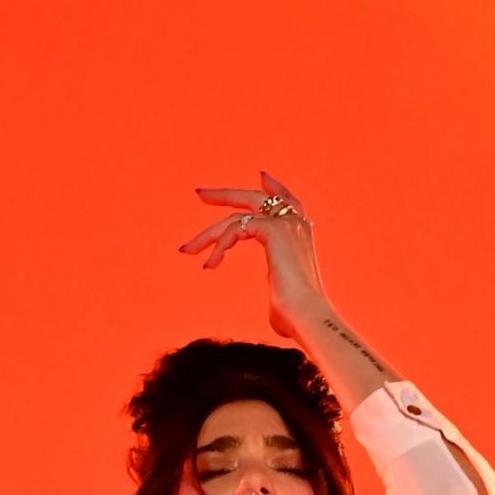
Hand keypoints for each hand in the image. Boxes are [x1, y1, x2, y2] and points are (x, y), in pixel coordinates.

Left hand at [179, 170, 328, 337]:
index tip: (261, 177)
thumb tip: (278, 311)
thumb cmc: (296, 318)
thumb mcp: (284, 299)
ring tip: (187, 249)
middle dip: (225, 195)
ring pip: (237, 217)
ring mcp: (285, 223)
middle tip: (200, 193)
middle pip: (255, 198)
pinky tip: (210, 265)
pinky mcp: (273, 229)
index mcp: (301, 235)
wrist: (307, 315)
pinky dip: (220, 246)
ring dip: (208, 235)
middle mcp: (295, 223)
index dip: (274, 187)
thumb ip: (278, 292)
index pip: (287, 201)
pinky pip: (237, 229)